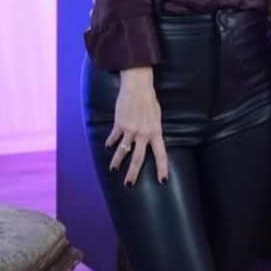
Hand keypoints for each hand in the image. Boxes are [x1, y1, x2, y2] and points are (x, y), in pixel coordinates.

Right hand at [106, 67, 167, 184]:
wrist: (137, 87)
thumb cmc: (149, 100)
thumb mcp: (156, 116)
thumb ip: (153, 129)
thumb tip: (150, 138)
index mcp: (155, 132)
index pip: (161, 154)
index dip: (162, 168)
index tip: (162, 180)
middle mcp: (143, 134)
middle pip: (138, 158)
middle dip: (133, 173)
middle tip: (129, 184)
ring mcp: (130, 130)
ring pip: (123, 150)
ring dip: (117, 161)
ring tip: (113, 169)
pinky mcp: (120, 124)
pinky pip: (114, 137)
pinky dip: (110, 142)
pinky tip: (107, 146)